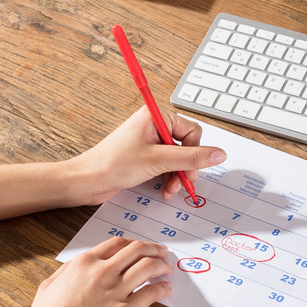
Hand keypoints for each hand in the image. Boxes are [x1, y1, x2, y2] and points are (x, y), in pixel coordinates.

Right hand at [13, 237, 172, 306]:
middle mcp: (102, 272)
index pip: (117, 244)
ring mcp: (115, 291)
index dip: (133, 243)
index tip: (141, 247)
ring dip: (161, 265)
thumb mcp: (49, 285)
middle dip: (153, 249)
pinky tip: (165, 288)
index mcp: (84, 263)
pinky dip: (162, 288)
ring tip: (167, 268)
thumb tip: (78, 266)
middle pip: (137, 250)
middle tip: (161, 253)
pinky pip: (151, 293)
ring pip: (148, 267)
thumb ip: (67, 271)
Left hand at [73, 106, 225, 203]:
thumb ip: (192, 158)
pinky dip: (168, 178)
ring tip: (169, 189)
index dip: (195, 152)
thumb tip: (219, 154)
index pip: (192, 131)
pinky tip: (164, 189)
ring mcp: (148, 142)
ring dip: (177, 175)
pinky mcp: (144, 156)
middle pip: (186, 145)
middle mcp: (153, 126)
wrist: (88, 180)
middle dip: (186, 167)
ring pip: (177, 158)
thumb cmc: (113, 164)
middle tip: (182, 182)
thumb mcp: (158, 161)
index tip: (191, 171)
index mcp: (156, 116)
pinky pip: (166, 165)